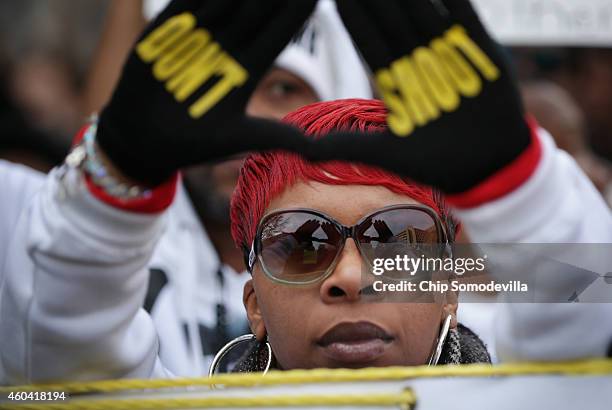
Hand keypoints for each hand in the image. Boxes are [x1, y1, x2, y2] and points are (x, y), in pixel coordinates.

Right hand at [97, 0, 315, 185]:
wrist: (143, 140)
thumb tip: (315, 147)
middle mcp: (228, 47)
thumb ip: (272, 135)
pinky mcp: (169, 28)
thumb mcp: (235, 138)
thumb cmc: (191, 145)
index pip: (278, 34)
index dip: (295, 12)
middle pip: (257, 9)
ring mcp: (199, 35)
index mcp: (247, 69)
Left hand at [311, 0, 533, 194]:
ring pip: (423, 11)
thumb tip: (297, 149)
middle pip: (392, 21)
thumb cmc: (434, 163)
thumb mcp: (383, 152)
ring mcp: (448, 53)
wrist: (487, 168)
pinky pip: (463, 14)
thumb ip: (343, 145)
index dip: (356, 19)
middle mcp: (419, 62)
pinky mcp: (480, 49)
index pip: (371, 43)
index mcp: (396, 81)